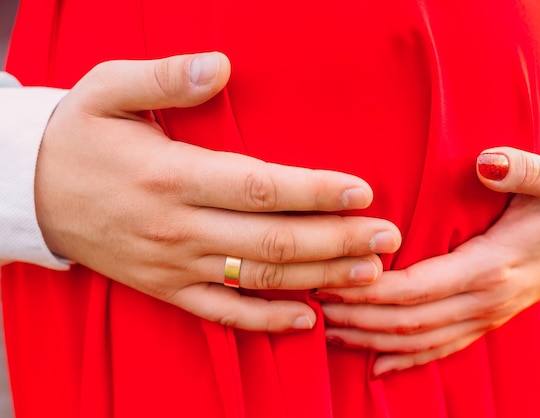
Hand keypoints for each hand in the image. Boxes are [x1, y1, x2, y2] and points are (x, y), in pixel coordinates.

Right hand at [35, 52, 401, 332]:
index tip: (362, 192)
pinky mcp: (167, 289)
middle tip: (388, 238)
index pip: (261, 189)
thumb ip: (166, 76)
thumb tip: (220, 64)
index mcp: (172, 176)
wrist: (30, 193)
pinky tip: (308, 319)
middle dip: (337, 241)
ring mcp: (175, 266)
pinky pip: (223, 314)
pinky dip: (267, 321)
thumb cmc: (78, 137)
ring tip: (368, 273)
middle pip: (274, 243)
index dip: (316, 192)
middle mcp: (179, 229)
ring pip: (260, 281)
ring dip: (319, 278)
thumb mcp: (107, 90)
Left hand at [318, 146, 539, 375]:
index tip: (328, 282)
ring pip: (417, 342)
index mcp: (490, 268)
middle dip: (356, 317)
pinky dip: (404, 360)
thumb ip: (523, 168)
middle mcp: (483, 301)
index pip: (414, 289)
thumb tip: (488, 162)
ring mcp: (484, 317)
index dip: (367, 291)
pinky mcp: (484, 321)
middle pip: (406, 321)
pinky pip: (440, 350)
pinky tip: (374, 366)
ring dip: (370, 340)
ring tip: (328, 332)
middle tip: (312, 304)